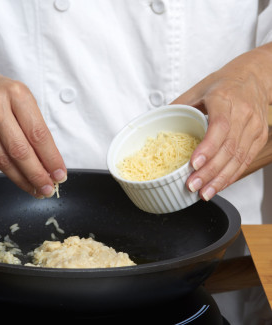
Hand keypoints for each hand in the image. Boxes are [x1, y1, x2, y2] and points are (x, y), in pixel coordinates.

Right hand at [0, 57, 66, 197]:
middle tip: (49, 189)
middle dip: (37, 174)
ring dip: (23, 179)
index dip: (50, 158)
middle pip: (19, 150)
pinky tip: (20, 179)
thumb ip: (35, 126)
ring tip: (37, 189)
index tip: (60, 173)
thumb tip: (49, 161)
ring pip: (3, 160)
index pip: (38, 133)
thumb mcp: (22, 98)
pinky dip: (8, 172)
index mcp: (16, 94)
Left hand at [171, 44, 271, 200]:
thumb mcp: (199, 88)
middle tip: (192, 186)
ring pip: (239, 158)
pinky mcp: (259, 137)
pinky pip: (245, 160)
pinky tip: (218, 185)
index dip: (207, 148)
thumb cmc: (225, 82)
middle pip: (229, 148)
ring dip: (220, 179)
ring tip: (204, 193)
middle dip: (209, 171)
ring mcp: (254, 127)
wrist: (255, 77)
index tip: (193, 164)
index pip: (219, 127)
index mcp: (225, 100)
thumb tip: (158, 119)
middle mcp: (244, 114)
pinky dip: (231, 175)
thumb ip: (180, 105)